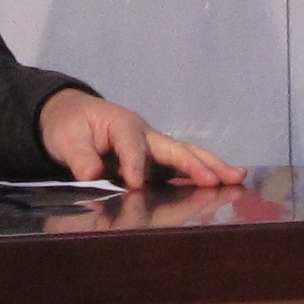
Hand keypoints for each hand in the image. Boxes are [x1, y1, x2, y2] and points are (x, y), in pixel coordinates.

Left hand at [42, 90, 242, 187]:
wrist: (73, 116)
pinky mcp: (157, 161)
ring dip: (211, 167)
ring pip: (186, 155)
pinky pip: (182, 167)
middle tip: (217, 180)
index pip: (132, 145)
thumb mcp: (65, 138)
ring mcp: (154, 147)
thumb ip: (80, 157)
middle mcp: (145, 134)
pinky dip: (202, 174)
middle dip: (196, 164)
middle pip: (174, 148)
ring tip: (238, 177)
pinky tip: (223, 186)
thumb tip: (91, 174)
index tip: (134, 185)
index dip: (134, 164)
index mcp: (122, 124)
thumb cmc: (70, 125)